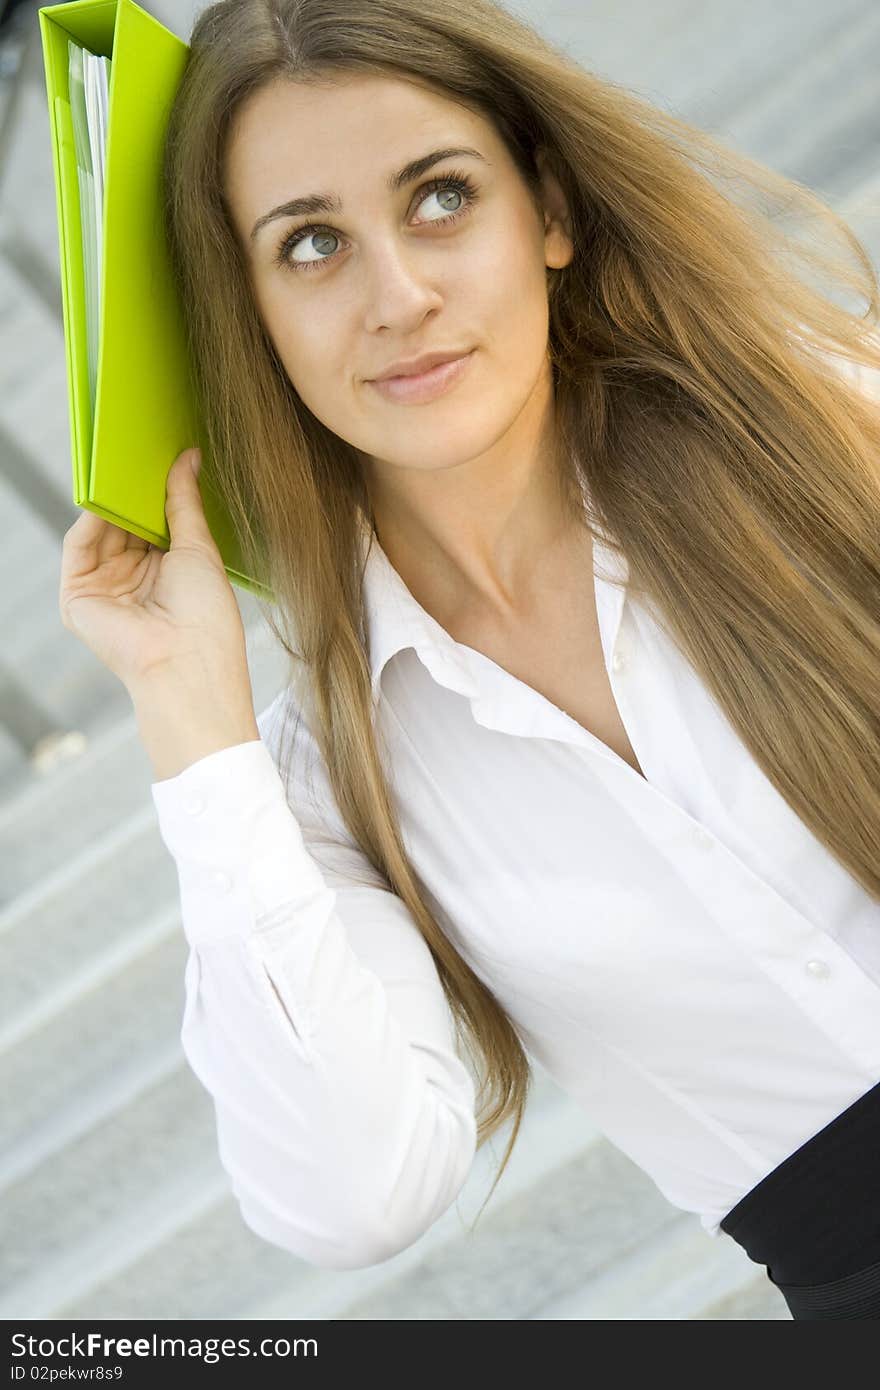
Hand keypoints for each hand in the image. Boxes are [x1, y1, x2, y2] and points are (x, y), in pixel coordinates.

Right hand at [59, 447, 251, 695]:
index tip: (162, 455)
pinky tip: (105, 495)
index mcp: (166, 574)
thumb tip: (189, 456)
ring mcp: (105, 590)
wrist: (188, 663)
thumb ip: (185, 501)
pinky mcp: (78, 598)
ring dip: (109, 500)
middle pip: (124, 525)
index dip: (155, 492)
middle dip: (131, 491)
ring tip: (122, 464)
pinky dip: (89, 519)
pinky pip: (78, 547)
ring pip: (100, 531)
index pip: (153, 524)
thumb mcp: (198, 547)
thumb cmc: (205, 616)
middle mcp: (134, 581)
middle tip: (139, 450)